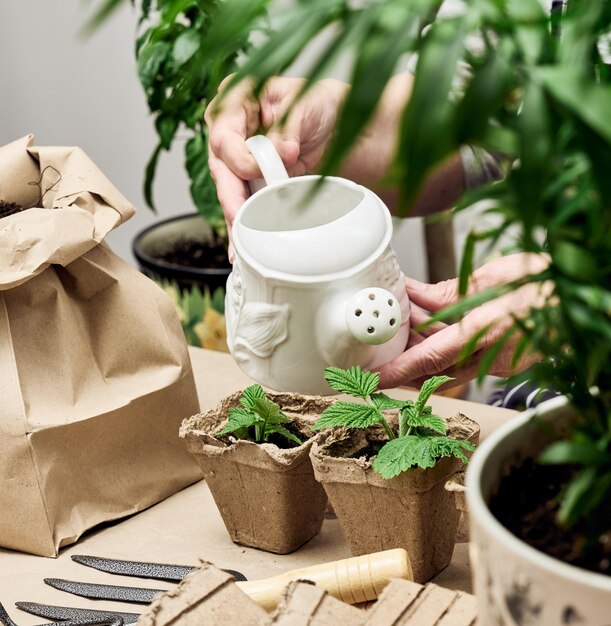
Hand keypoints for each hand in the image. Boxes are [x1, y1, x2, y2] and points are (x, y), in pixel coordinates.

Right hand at [204, 76, 347, 246]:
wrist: (337, 126)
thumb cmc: (318, 103)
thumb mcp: (307, 103)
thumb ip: (290, 125)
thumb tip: (282, 150)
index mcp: (236, 100)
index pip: (224, 135)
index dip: (239, 158)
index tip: (258, 171)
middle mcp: (231, 130)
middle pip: (221, 168)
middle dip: (230, 197)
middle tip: (239, 217)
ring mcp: (238, 158)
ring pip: (228, 191)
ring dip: (235, 219)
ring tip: (240, 243)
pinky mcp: (249, 181)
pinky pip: (241, 204)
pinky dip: (243, 224)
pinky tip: (241, 244)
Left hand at [376, 253, 550, 388]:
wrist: (580, 300)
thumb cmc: (544, 282)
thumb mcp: (491, 277)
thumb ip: (448, 292)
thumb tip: (416, 295)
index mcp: (481, 332)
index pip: (426, 361)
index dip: (395, 372)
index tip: (371, 378)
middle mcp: (487, 355)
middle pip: (431, 368)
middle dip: (403, 358)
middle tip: (381, 344)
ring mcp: (495, 362)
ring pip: (445, 365)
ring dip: (421, 350)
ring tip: (402, 325)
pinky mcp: (502, 362)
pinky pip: (462, 359)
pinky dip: (443, 344)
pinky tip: (430, 322)